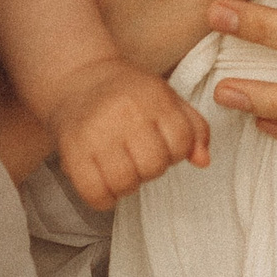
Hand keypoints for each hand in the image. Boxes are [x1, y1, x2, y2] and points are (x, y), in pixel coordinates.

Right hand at [48, 58, 211, 209]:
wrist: (78, 78)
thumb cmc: (128, 93)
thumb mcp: (166, 98)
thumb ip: (193, 128)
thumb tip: (203, 161)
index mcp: (153, 97)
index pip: (182, 143)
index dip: (176, 152)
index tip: (161, 144)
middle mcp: (126, 113)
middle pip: (154, 166)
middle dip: (151, 169)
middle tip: (138, 157)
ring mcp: (97, 133)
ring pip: (125, 182)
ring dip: (127, 185)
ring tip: (120, 169)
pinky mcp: (72, 151)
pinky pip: (95, 193)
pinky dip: (103, 198)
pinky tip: (103, 182)